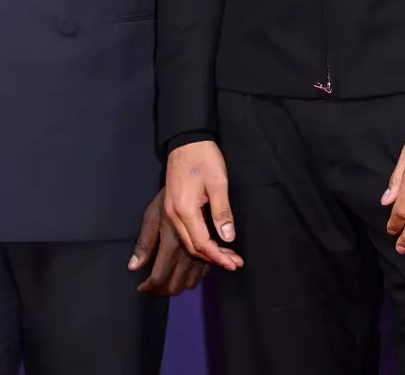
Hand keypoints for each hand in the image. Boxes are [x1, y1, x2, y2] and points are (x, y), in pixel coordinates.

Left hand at [129, 188, 209, 294]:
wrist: (199, 168)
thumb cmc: (173, 190)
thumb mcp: (153, 213)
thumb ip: (145, 242)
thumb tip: (134, 267)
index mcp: (172, 242)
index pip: (160, 276)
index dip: (151, 288)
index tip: (142, 288)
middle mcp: (189, 249)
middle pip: (177, 284)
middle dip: (164, 291)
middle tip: (152, 287)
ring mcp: (204, 247)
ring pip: (193, 280)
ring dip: (180, 285)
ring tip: (168, 280)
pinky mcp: (217, 245)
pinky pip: (206, 270)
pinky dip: (196, 276)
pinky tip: (187, 272)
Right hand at [163, 141, 242, 272]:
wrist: (186, 141)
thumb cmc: (204, 159)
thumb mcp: (218, 183)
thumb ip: (222, 212)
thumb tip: (228, 238)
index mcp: (184, 210)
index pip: (201, 243)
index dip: (218, 256)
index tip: (233, 264)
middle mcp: (172, 215)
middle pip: (191, 247)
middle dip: (213, 258)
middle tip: (234, 263)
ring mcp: (170, 212)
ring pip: (186, 242)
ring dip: (205, 252)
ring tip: (226, 257)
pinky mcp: (171, 208)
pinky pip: (182, 234)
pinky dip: (197, 243)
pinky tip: (209, 245)